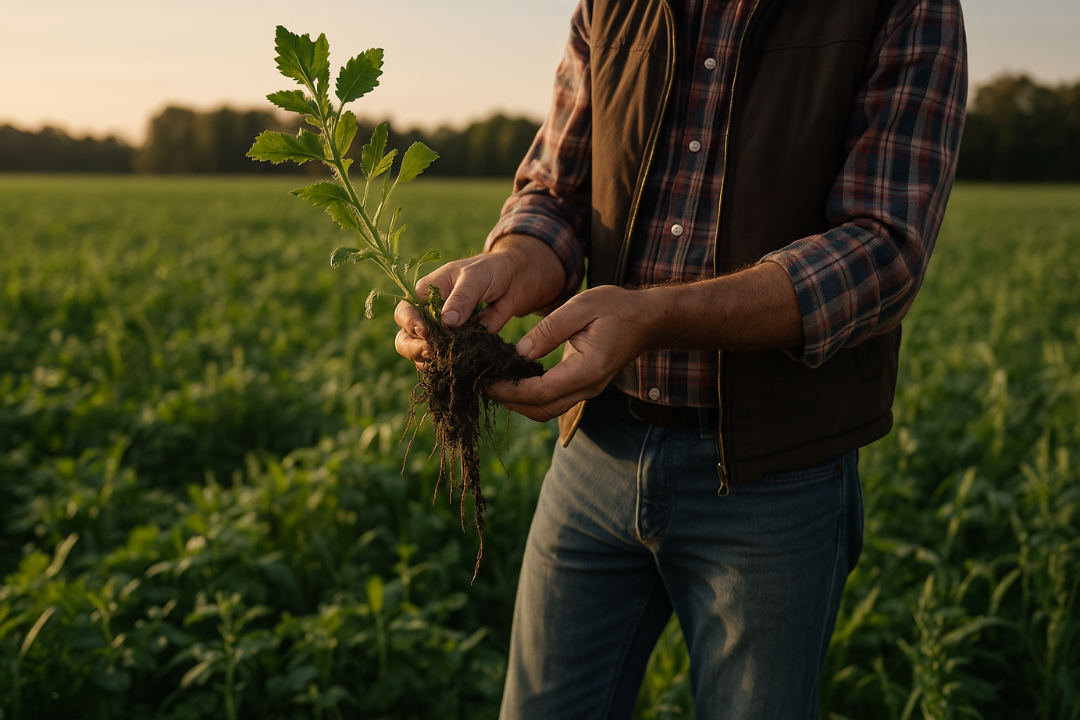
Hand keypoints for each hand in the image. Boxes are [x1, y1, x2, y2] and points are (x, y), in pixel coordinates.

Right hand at [394, 234, 564, 367]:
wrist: (521, 278)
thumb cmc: (493, 269)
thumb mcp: (476, 277)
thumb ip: (461, 298)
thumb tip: (446, 323)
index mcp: (427, 293)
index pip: (405, 312)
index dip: (410, 324)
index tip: (426, 332)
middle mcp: (431, 315)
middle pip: (406, 337)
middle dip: (414, 348)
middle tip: (432, 352)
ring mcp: (445, 333)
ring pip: (424, 354)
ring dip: (429, 361)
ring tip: (445, 362)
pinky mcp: (462, 346)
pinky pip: (450, 361)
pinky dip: (452, 367)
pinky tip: (463, 368)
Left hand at [485, 262, 805, 420]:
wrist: (648, 319)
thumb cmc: (616, 308)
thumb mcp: (581, 307)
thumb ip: (549, 331)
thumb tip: (518, 352)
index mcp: (588, 369)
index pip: (541, 391)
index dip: (509, 389)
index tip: (484, 379)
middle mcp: (588, 386)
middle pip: (540, 409)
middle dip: (508, 401)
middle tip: (479, 385)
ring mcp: (587, 390)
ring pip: (546, 410)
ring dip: (517, 402)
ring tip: (490, 383)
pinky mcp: (584, 385)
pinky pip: (553, 400)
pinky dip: (529, 396)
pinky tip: (512, 379)